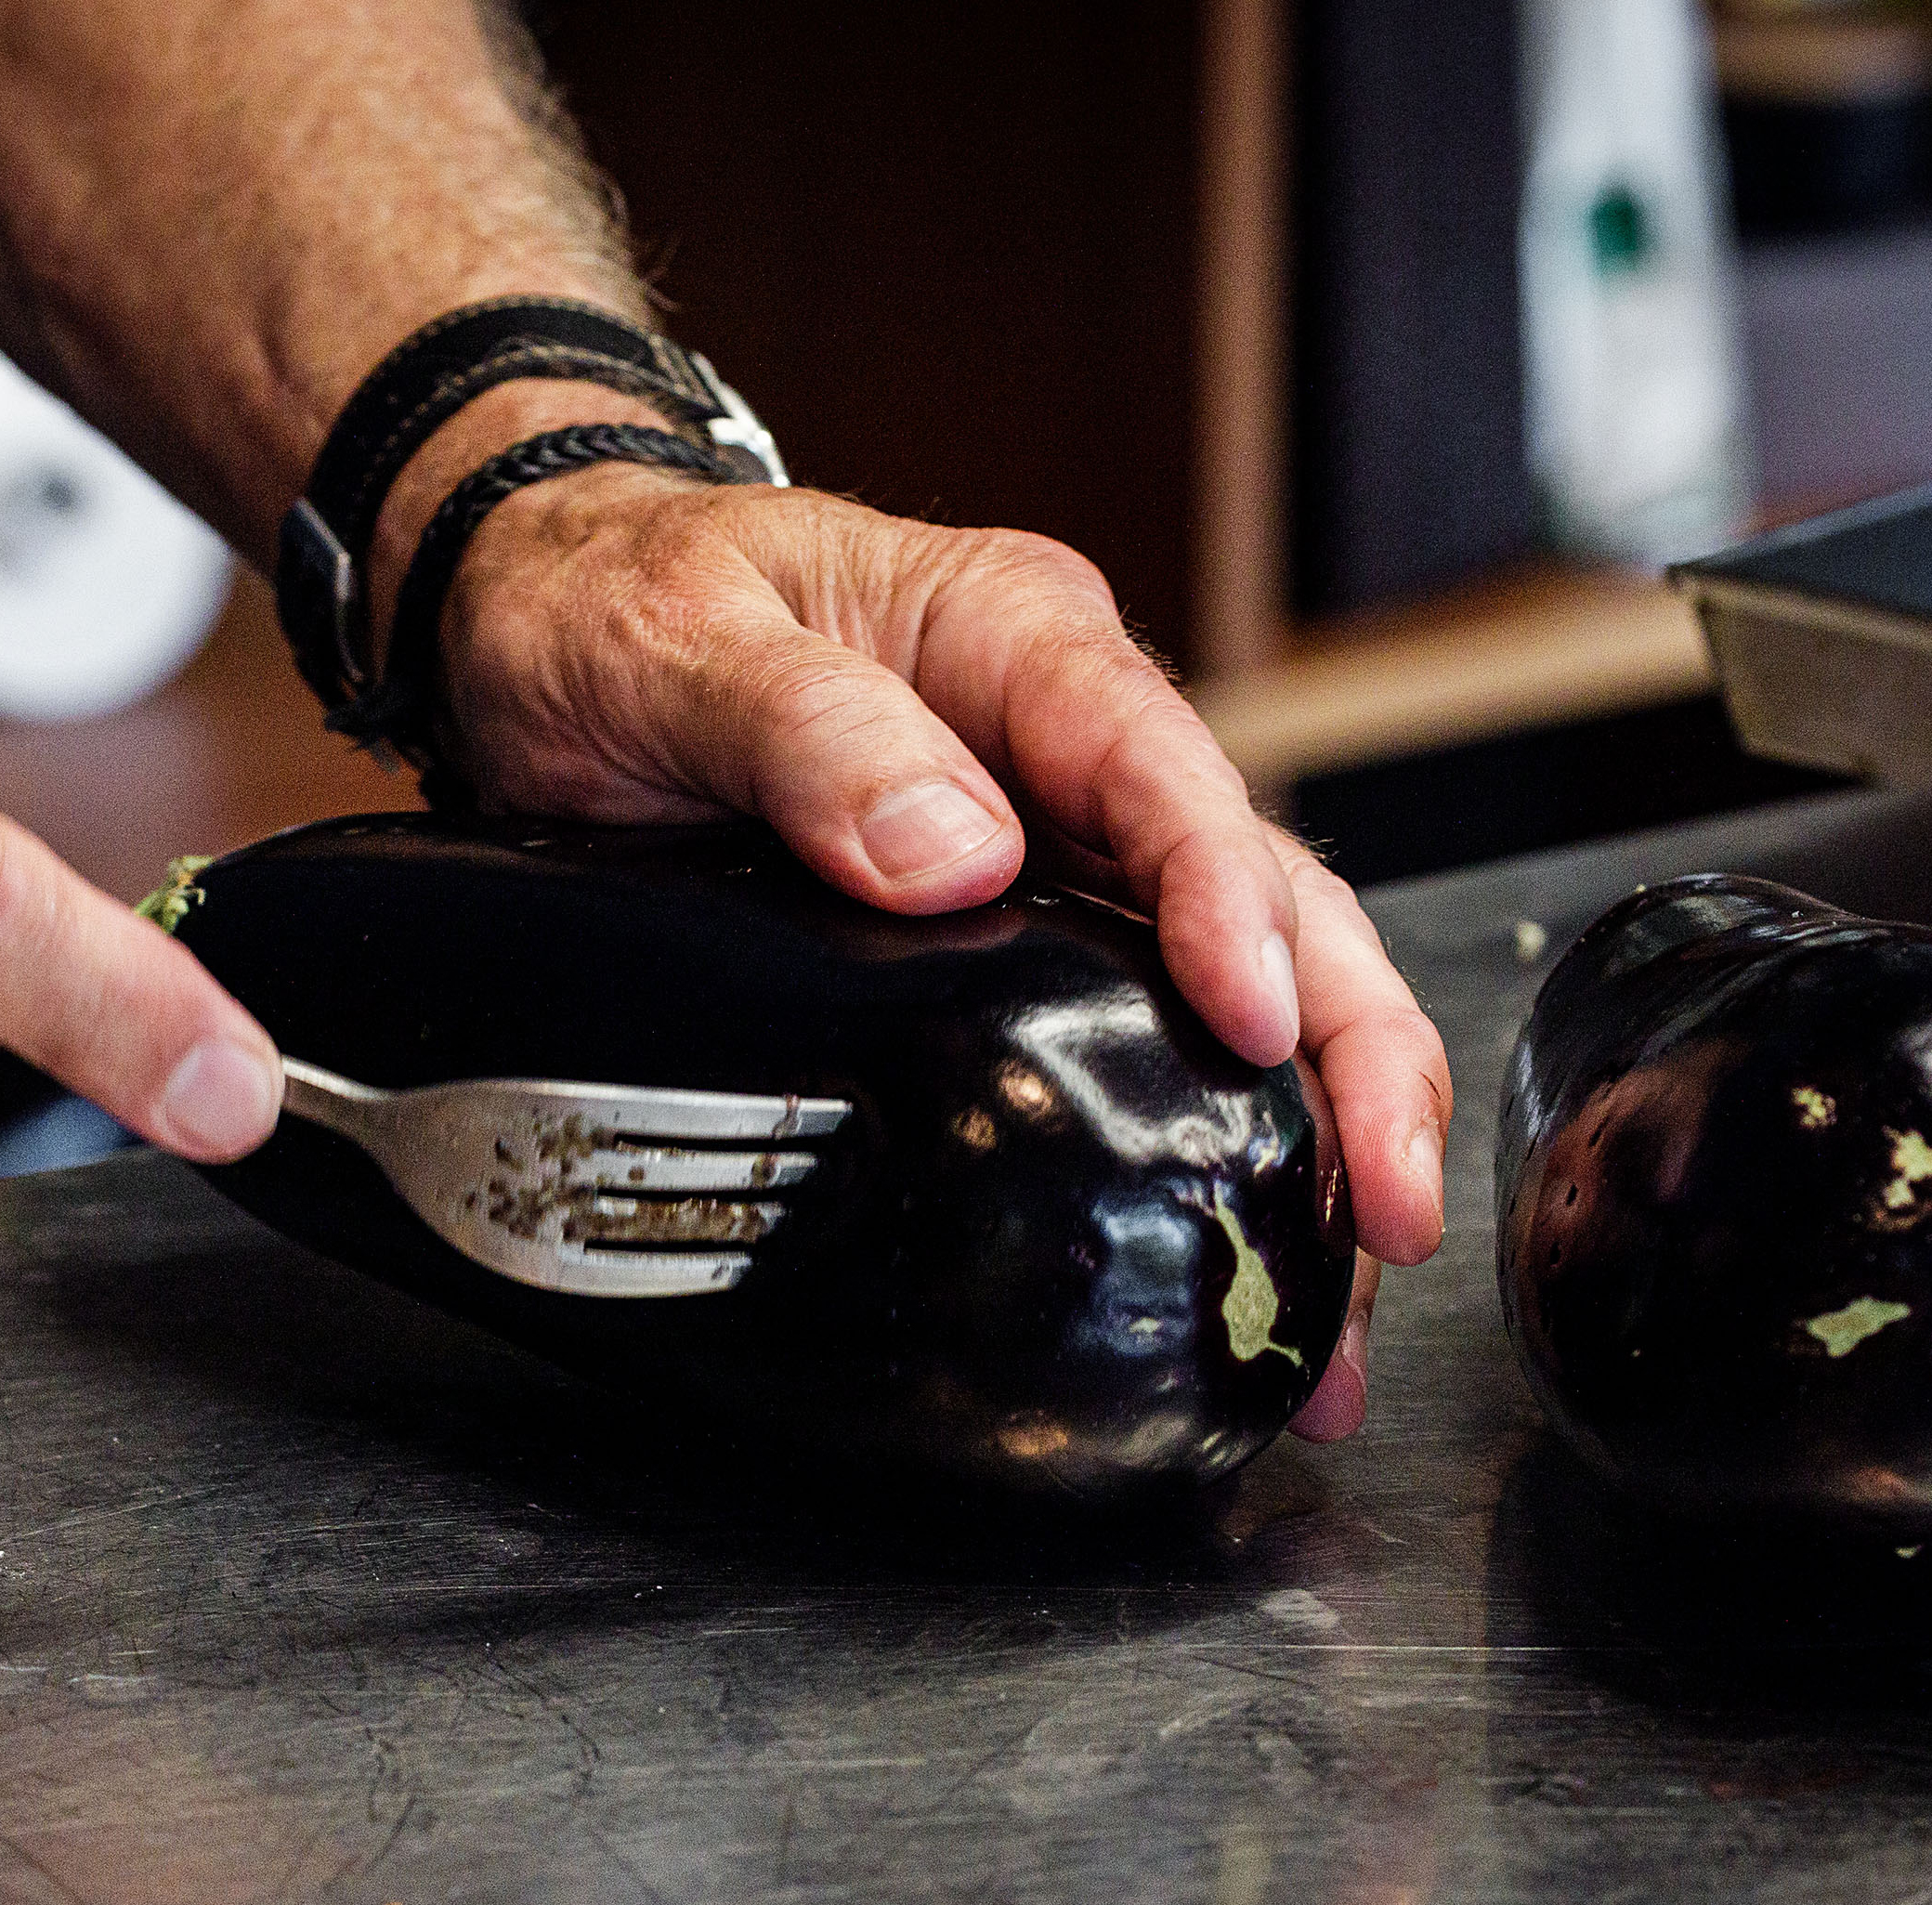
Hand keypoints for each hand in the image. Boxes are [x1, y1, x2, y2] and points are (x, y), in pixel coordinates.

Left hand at [432, 462, 1452, 1441]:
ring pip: (1242, 956)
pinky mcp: (1026, 907)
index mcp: (1006, 631)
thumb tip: (951, 849)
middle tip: (1387, 1205)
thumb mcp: (677, 647)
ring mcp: (1057, 821)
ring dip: (1316, 1107)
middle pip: (1259, 875)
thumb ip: (806, 735)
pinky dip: (1215, 1115)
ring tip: (1351, 1271)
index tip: (1252, 1019)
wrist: (544, 615)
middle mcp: (1061, 727)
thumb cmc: (613, 605)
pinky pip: (1150, 1004)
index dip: (1220, 897)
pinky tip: (1251, 1223)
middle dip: (1349, 1042)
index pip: (1156, 759)